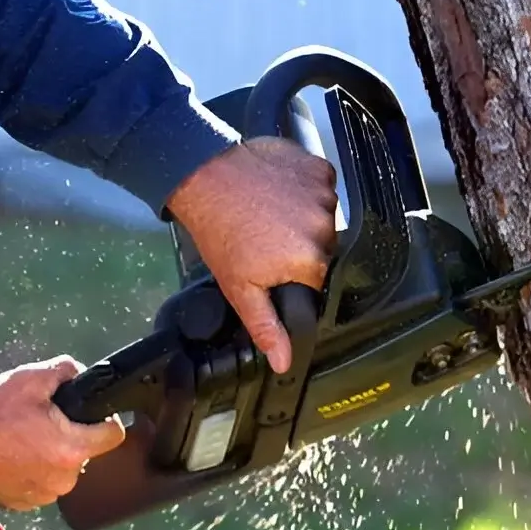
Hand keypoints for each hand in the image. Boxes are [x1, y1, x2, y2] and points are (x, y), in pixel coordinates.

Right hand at [0, 356, 125, 511]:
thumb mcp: (28, 379)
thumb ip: (65, 370)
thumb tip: (81, 373)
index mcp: (72, 449)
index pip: (114, 434)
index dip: (105, 418)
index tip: (87, 412)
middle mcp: (65, 479)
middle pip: (86, 449)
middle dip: (70, 433)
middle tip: (41, 420)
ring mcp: (45, 495)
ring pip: (63, 466)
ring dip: (50, 452)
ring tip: (22, 437)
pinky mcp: (26, 503)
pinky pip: (43, 480)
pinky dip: (33, 468)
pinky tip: (12, 454)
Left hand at [166, 136, 338, 372]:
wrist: (204, 176)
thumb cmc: (219, 233)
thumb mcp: (239, 288)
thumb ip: (266, 326)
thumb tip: (285, 363)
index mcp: (311, 261)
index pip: (317, 277)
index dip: (294, 272)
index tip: (272, 262)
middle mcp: (326, 227)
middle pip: (323, 246)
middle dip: (301, 244)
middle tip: (267, 237)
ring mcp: (325, 194)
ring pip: (324, 215)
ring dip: (305, 215)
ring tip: (270, 211)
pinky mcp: (319, 166)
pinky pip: (323, 185)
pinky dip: (307, 187)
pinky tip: (280, 190)